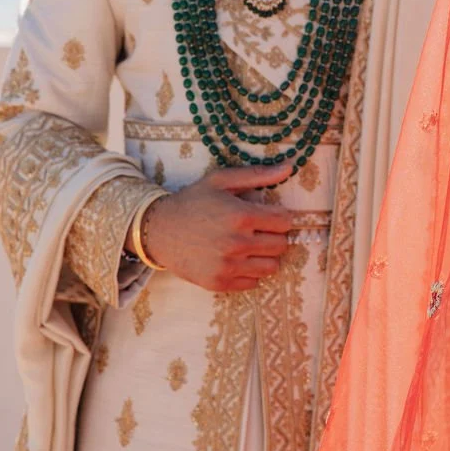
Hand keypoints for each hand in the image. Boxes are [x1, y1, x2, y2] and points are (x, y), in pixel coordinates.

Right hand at [137, 164, 297, 291]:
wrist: (158, 230)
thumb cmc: (192, 201)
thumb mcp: (221, 181)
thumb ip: (258, 174)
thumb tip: (290, 167)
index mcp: (241, 216)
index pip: (285, 222)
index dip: (279, 217)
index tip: (268, 215)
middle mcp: (237, 244)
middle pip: (281, 245)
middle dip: (273, 236)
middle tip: (257, 230)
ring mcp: (228, 266)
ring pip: (271, 267)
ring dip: (264, 256)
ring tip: (248, 246)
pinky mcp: (219, 283)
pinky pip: (253, 283)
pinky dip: (249, 272)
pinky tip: (236, 259)